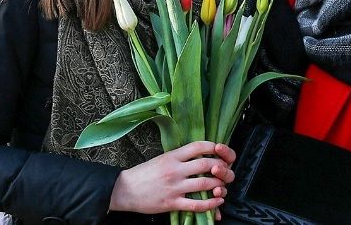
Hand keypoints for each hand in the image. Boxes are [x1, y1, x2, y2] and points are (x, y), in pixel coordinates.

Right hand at [109, 141, 235, 214]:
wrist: (125, 190)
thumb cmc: (144, 173)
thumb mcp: (162, 158)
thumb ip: (179, 157)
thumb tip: (199, 154)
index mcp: (172, 156)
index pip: (198, 146)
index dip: (213, 147)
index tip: (220, 149)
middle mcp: (175, 170)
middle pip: (205, 164)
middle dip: (220, 167)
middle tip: (225, 169)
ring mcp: (174, 187)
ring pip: (204, 183)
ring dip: (218, 184)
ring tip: (223, 185)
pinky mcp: (172, 203)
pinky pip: (196, 204)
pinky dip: (211, 204)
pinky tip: (218, 201)